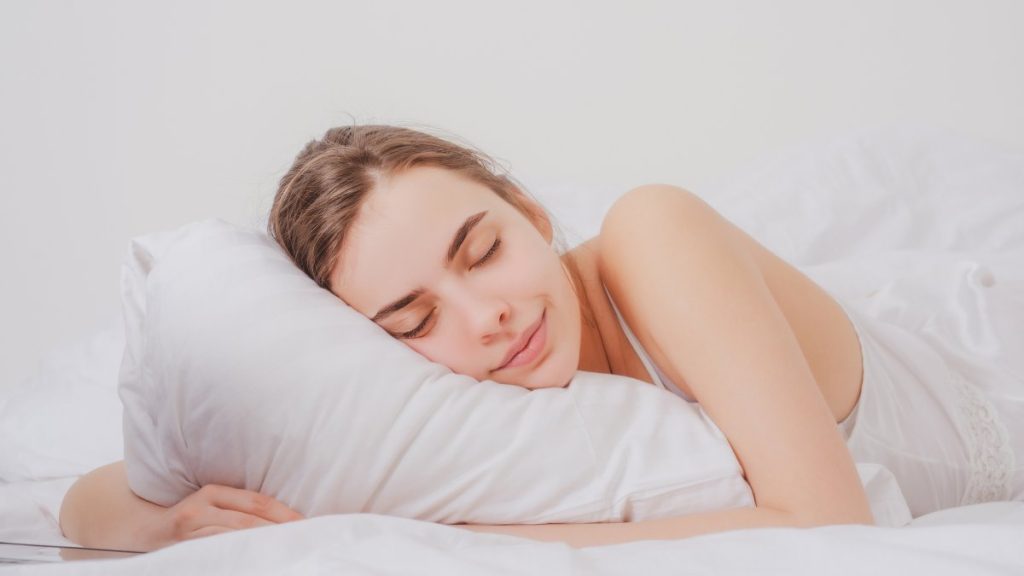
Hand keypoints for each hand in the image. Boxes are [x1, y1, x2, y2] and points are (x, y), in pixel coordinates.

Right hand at [144, 484, 304, 548]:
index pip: (258, 502)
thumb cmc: (190, 520)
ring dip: (260, 545)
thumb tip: (284, 521)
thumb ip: (239, 510)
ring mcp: (189, 528)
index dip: (284, 514)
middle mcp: (200, 506)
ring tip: (283, 551)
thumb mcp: (212, 507)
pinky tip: (254, 560)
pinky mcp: (181, 547)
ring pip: (233, 537)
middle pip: (248, 520)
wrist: (145, 531)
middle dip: (277, 531)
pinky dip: (237, 556)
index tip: (306, 524)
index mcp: (213, 491)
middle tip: (301, 540)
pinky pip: (215, 552)